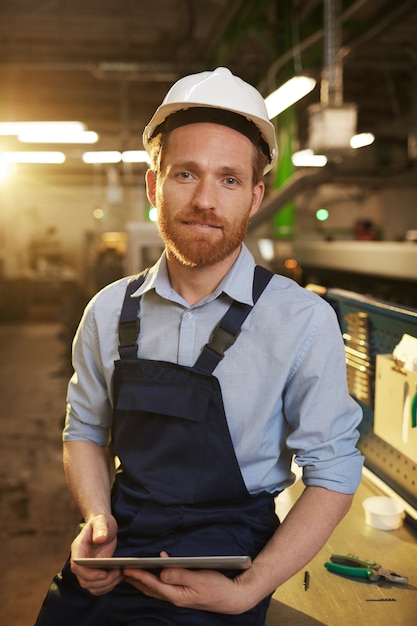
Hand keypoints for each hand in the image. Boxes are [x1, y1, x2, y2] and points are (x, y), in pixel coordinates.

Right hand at [70, 513, 122, 595]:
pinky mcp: (94, 574)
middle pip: (84, 581)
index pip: (77, 567)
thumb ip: (100, 528)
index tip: (104, 574)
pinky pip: (98, 587)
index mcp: (78, 548)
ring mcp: (86, 569)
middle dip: (102, 581)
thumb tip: (99, 539)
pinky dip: (108, 586)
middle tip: (118, 572)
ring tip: (120, 574)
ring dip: (107, 585)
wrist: (103, 527)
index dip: (89, 574)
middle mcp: (79, 562)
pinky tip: (119, 576)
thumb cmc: (102, 522)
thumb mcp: (102, 520)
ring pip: (91, 587)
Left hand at [123, 559, 249, 614]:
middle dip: (135, 579)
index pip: (153, 584)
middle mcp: (175, 597)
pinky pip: (163, 587)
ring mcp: (179, 597)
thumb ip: (180, 575)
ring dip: (141, 581)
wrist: (232, 598)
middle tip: (120, 569)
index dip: (139, 576)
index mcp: (178, 594)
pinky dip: (153, 581)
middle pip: (150, 588)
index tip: (127, 568)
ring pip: (155, 589)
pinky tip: (152, 572)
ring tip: (130, 572)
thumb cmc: (217, 586)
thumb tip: (162, 572)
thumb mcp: (200, 578)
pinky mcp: (183, 594)